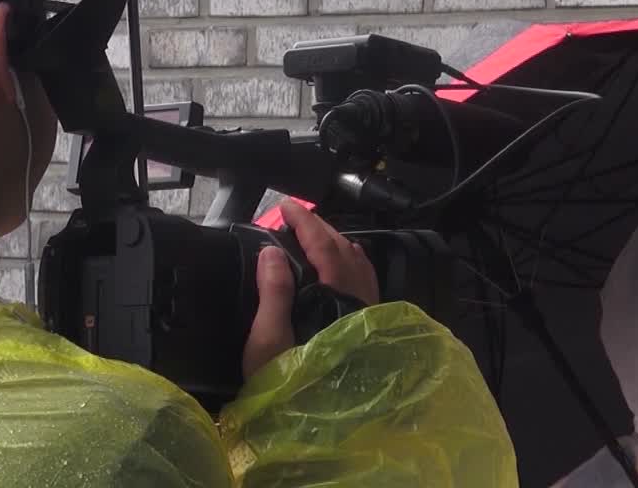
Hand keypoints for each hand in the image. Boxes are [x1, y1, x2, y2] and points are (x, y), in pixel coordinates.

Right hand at [241, 200, 379, 379]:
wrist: (309, 432)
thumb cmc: (286, 389)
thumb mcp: (269, 341)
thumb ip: (274, 293)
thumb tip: (273, 251)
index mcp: (336, 302)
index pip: (324, 247)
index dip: (304, 222)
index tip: (284, 206)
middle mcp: (360, 305)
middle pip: (345, 251)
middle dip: (320, 228)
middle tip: (293, 215)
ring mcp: (368, 318)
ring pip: (359, 267)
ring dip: (336, 243)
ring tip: (314, 233)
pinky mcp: (368, 333)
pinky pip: (365, 284)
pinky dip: (351, 264)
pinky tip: (343, 263)